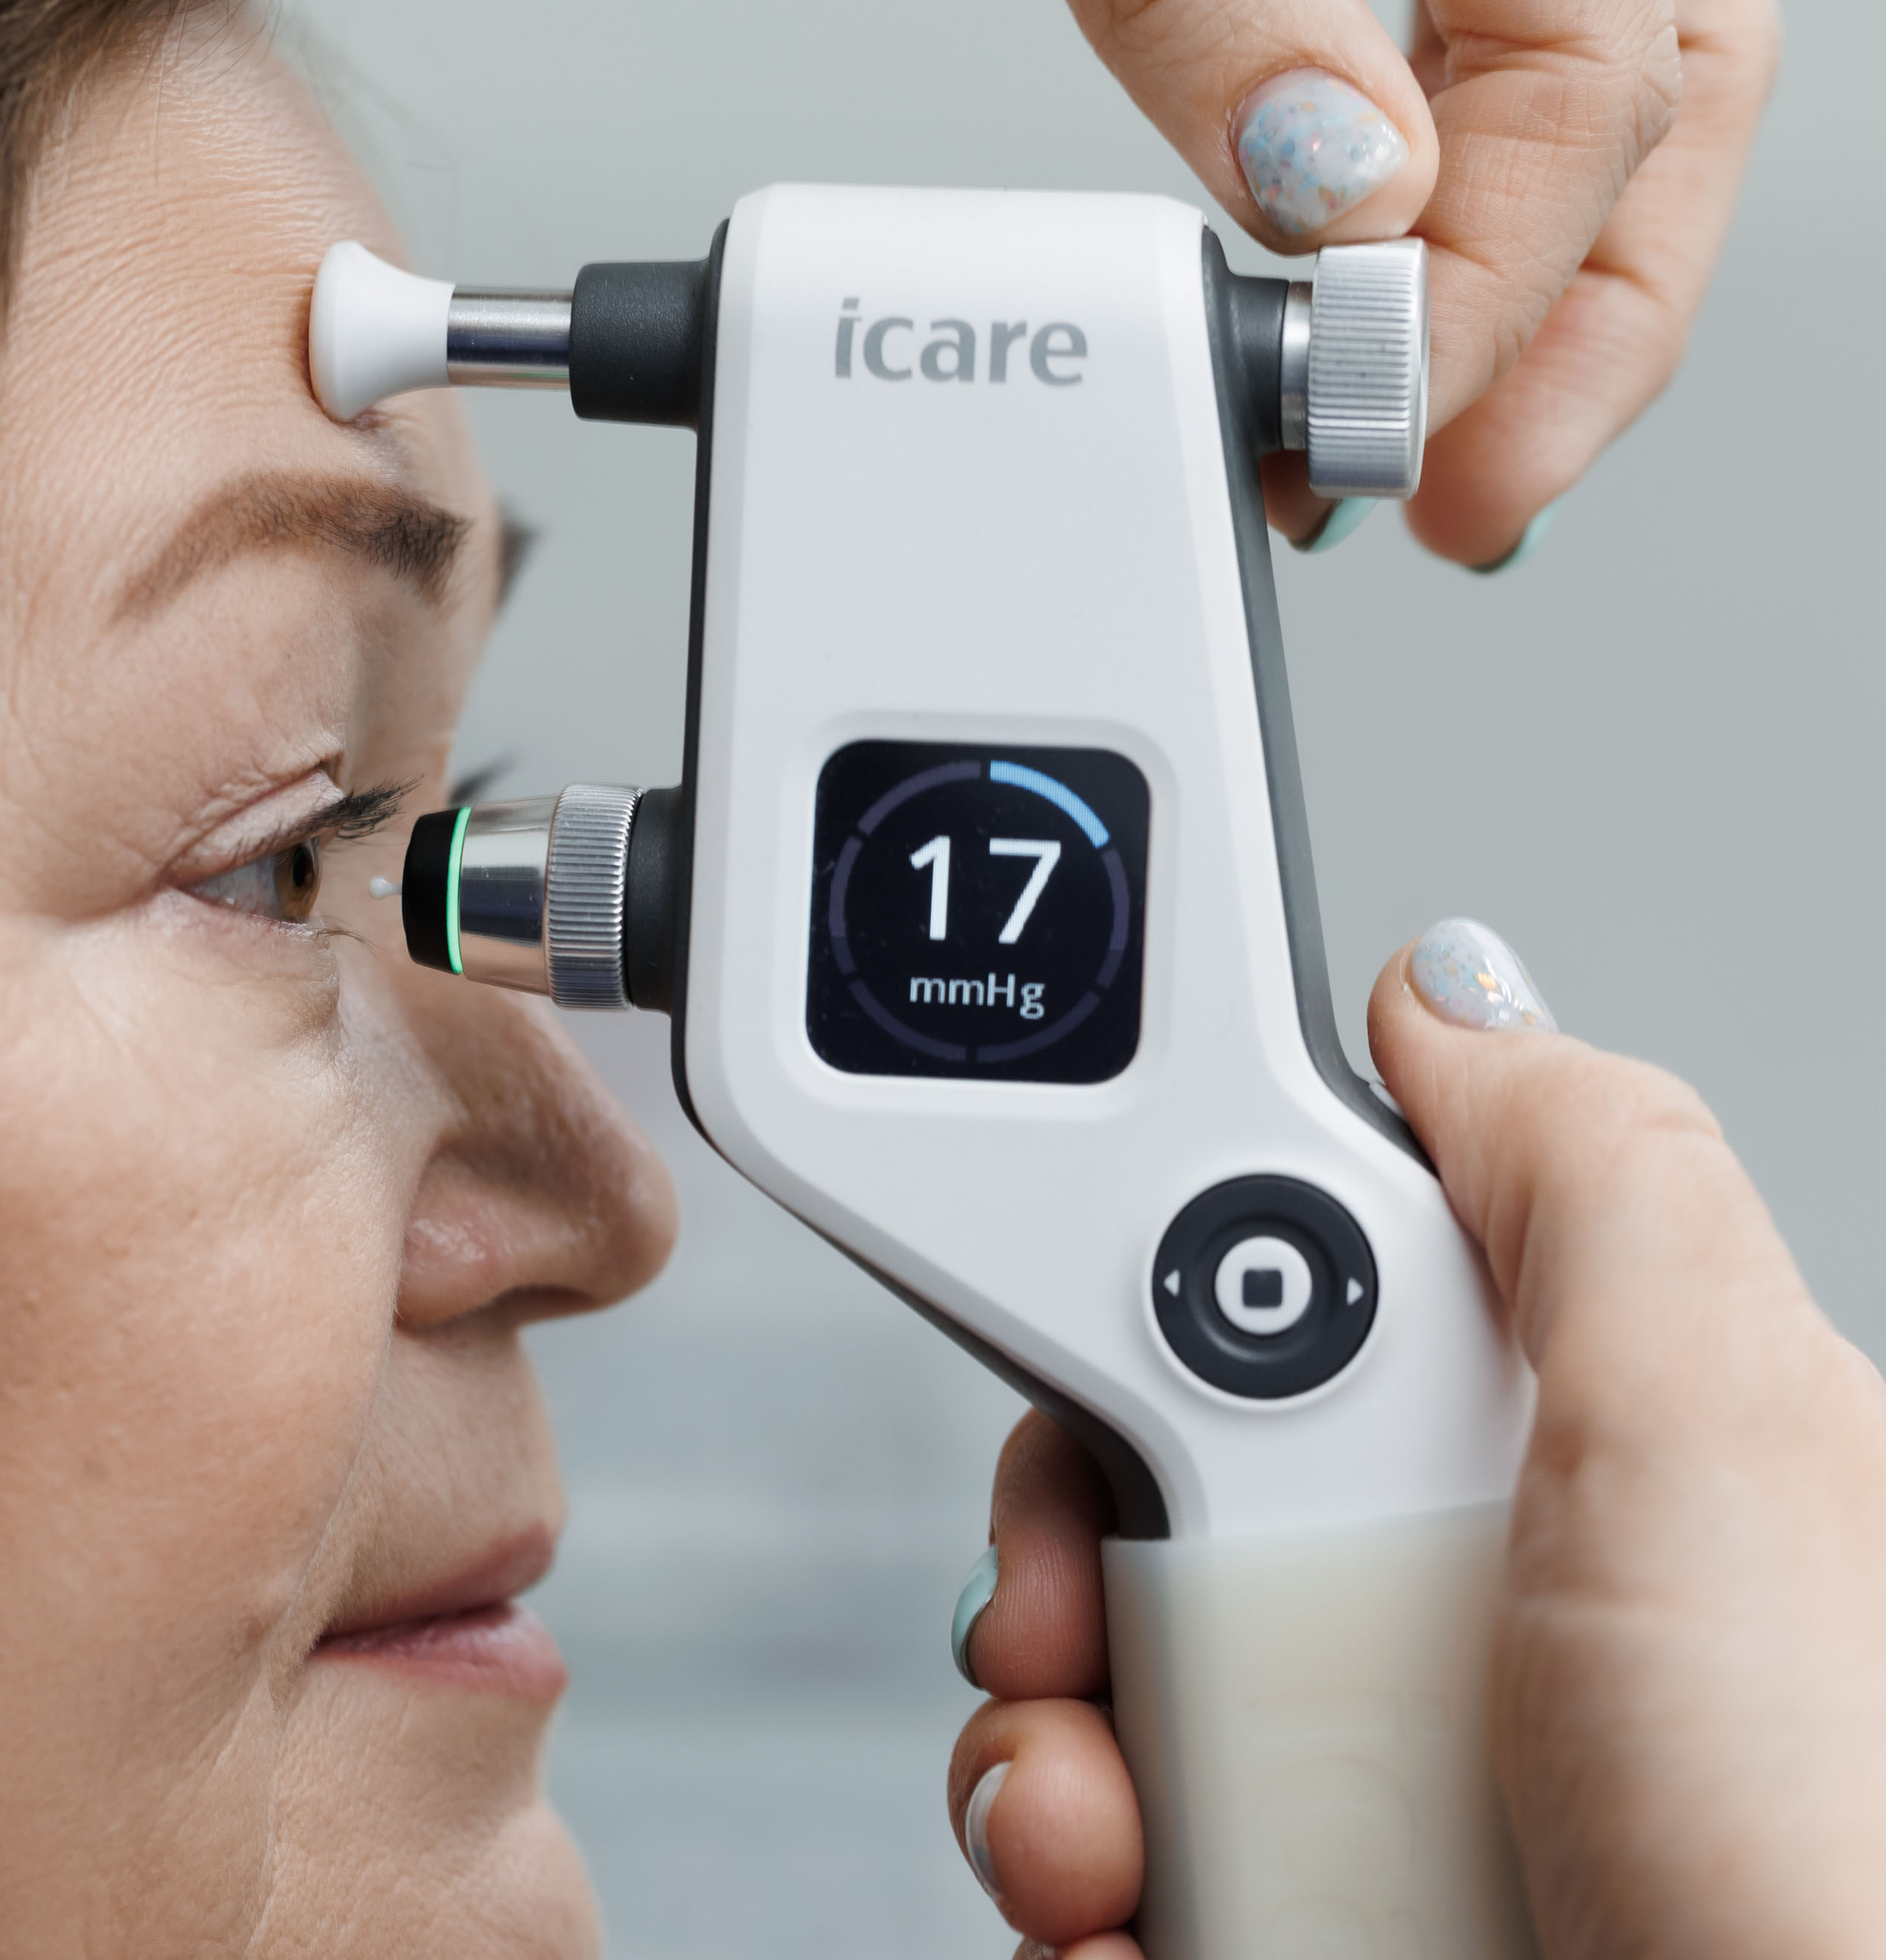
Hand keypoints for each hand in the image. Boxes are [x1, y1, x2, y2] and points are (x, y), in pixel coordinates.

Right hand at [947, 922, 1885, 1956]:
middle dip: (1060, 1582)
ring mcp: (1394, 1800)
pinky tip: (1135, 1935)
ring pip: (1094, 1718)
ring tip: (1115, 1852)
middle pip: (1139, 1518)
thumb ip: (1583, 1178)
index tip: (1099, 1416)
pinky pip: (1105, 1888)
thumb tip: (1457, 985)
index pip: (1262, 1312)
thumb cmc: (1842, 1859)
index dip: (1138, 1345)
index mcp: (1567, 1459)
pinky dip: (1077, 1915)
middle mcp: (1473, 1621)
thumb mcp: (1731, 1442)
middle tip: (1096, 1640)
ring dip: (1044, 1776)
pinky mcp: (1314, 1935)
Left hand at [1046, 0, 1780, 563]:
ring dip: (1541, 296)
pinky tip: (1415, 307)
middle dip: (1569, 347)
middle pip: (1664, 112)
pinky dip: (1486, 202)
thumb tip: (1340, 193)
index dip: (1491, 293)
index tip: (1374, 421)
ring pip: (1620, 96)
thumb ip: (1224, 8)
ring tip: (1450, 456)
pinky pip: (1520, 59)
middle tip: (1463, 506)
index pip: (1594, 94)